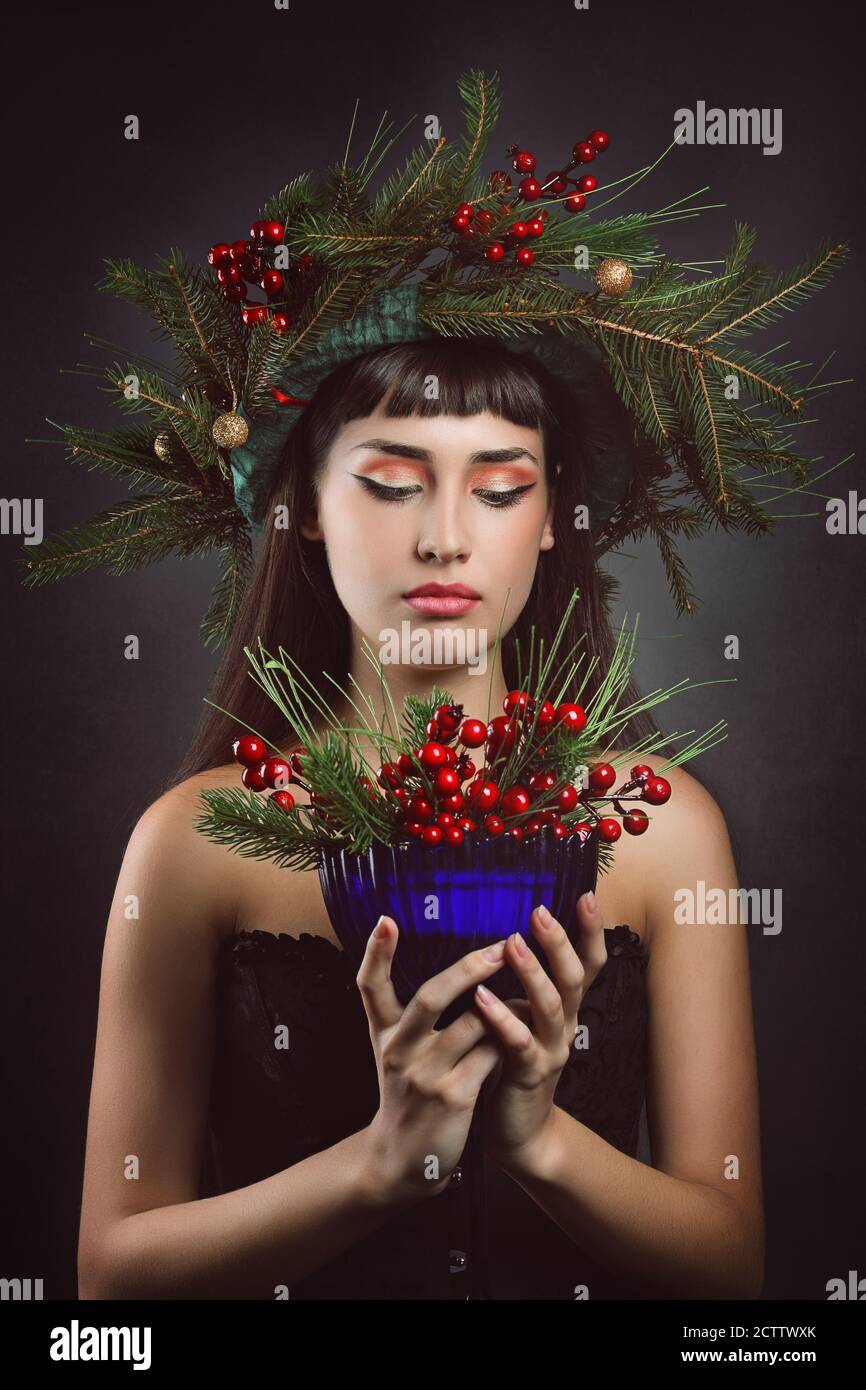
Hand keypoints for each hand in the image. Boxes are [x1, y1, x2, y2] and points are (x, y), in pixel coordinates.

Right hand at [356, 915, 507, 1208]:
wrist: (402, 1160)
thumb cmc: (408, 1093)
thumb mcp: (395, 1051)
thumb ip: (411, 1013)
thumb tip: (454, 966)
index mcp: (384, 1032)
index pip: (370, 985)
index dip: (376, 952)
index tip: (386, 918)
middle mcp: (400, 1049)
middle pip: (430, 997)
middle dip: (468, 969)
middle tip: (502, 946)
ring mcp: (426, 1075)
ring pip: (472, 1025)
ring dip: (502, 1007)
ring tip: (525, 992)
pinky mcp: (454, 1097)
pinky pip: (490, 1056)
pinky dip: (508, 1039)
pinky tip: (523, 1032)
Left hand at [472, 892, 607, 1176]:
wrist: (520, 1132)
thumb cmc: (514, 1064)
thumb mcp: (524, 1018)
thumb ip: (521, 985)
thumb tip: (504, 932)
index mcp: (564, 1008)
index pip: (587, 964)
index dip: (590, 931)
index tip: (586, 894)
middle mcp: (565, 1025)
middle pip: (572, 978)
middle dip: (559, 943)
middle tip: (540, 911)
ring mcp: (551, 1050)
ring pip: (551, 1007)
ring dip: (532, 973)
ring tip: (511, 944)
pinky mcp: (529, 1075)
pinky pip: (519, 1043)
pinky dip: (502, 1018)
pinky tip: (481, 998)